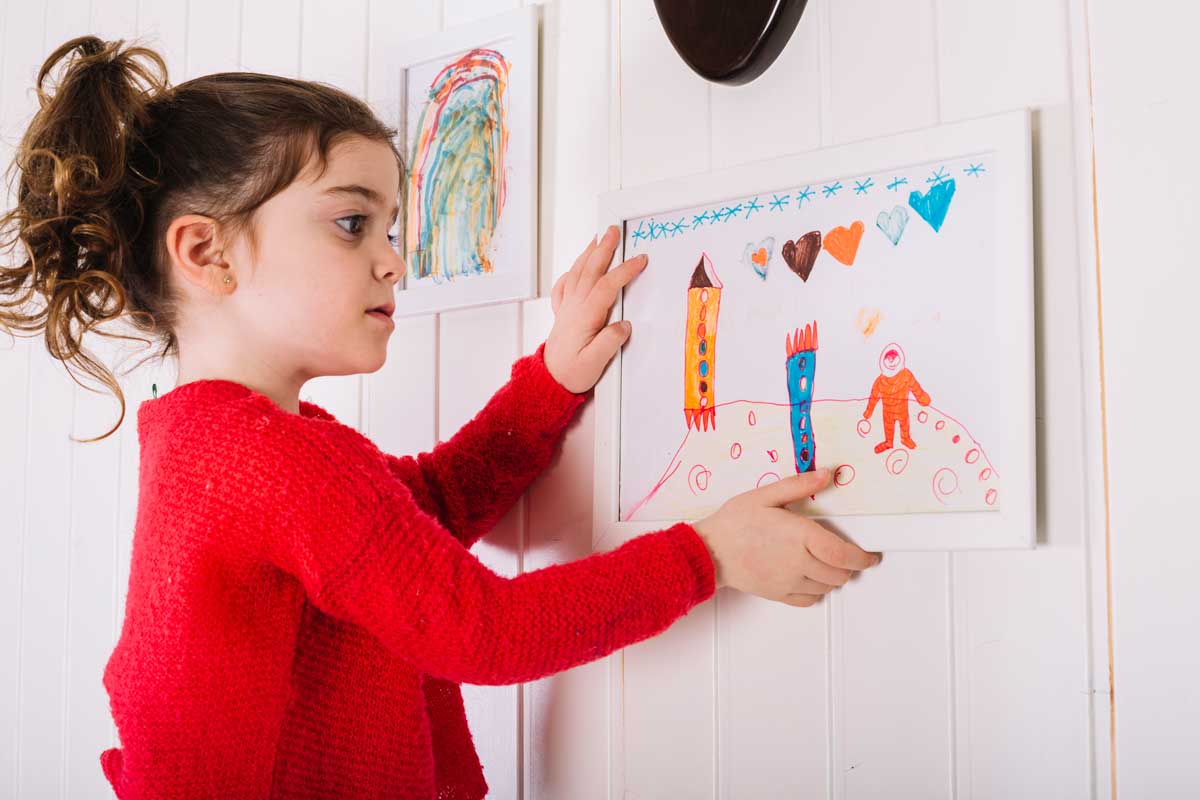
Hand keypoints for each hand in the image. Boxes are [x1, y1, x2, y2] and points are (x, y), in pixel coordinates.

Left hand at [543, 224, 648, 393]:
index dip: (624, 271)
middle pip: (589, 270)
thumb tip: (623, 325)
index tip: (639, 260)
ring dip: (588, 253)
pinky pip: (565, 285)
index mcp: (584, 317)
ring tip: (597, 238)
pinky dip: (571, 272)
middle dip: (603, 248)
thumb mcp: (594, 363)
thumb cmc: (572, 373)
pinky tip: (575, 267)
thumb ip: (609, 342)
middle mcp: (574, 307)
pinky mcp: (563, 313)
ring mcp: (567, 308)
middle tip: (612, 230)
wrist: (549, 380)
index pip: (606, 286)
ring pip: (577, 273)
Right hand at [690, 468, 882, 604]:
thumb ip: (798, 485)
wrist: (708, 551)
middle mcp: (798, 562)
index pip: (844, 554)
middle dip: (849, 566)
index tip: (870, 556)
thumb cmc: (734, 522)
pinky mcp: (778, 594)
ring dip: (833, 577)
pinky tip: (809, 577)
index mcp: (800, 536)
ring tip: (826, 563)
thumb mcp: (765, 495)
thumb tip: (827, 474)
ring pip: (827, 587)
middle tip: (846, 555)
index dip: (863, 558)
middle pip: (840, 573)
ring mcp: (788, 581)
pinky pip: (809, 599)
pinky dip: (816, 591)